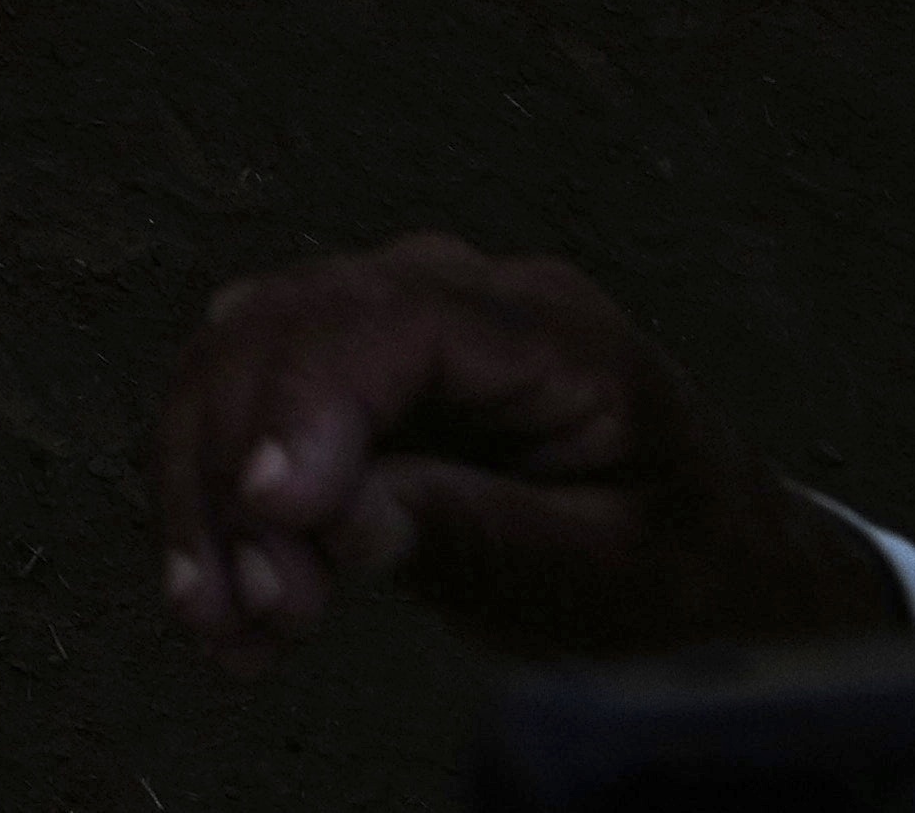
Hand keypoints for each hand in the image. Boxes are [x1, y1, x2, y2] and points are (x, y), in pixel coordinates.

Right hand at [143, 239, 906, 664]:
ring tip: (220, 619)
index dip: (308, 406)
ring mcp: (396, 321)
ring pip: (238, 355)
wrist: (713, 568)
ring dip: (200, 484)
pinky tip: (220, 587)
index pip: (393, 325)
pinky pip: (243, 398)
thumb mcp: (607, 575)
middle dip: (232, 466)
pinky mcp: (351, 372)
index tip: (267, 512)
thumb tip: (333, 521)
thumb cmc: (681, 571)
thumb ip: (480, 535)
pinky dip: (208, 489)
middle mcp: (459, 295)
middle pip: (288, 327)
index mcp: (553, 331)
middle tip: (240, 610)